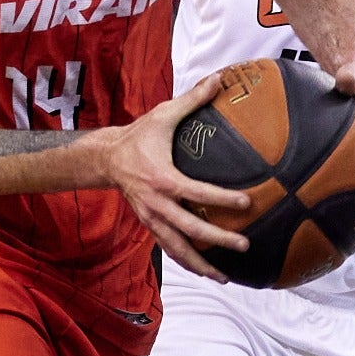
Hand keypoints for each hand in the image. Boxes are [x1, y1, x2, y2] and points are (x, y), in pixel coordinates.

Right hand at [102, 72, 252, 283]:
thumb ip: (193, 98)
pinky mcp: (150, 225)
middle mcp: (157, 204)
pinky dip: (187, 261)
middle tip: (244, 245)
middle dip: (217, 239)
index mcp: (162, 178)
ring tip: (225, 277)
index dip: (222, 198)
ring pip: (177, 248)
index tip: (247, 202)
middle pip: (190, 229)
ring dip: (201, 264)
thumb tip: (220, 78)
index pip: (197, 192)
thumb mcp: (163, 114)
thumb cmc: (140, 135)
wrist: (107, 158)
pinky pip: (170, 248)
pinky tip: (206, 271)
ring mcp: (152, 219)